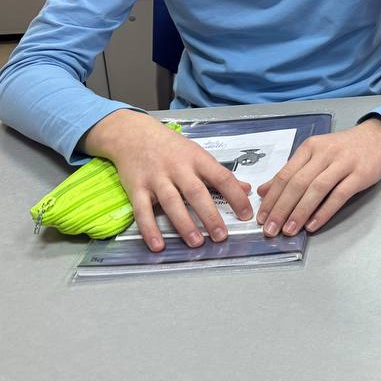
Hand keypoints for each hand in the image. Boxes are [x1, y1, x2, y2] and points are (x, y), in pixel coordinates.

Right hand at [82, 109, 252, 251]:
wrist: (134, 134)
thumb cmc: (171, 146)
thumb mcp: (198, 154)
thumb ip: (219, 173)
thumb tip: (246, 188)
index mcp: (197, 159)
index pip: (221, 177)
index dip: (236, 196)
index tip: (246, 214)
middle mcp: (178, 168)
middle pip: (196, 192)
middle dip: (210, 216)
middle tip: (221, 236)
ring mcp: (156, 178)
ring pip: (171, 202)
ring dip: (184, 224)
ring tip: (196, 242)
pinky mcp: (136, 188)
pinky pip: (142, 211)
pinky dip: (150, 229)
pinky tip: (158, 245)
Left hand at [256, 117, 380, 235]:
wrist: (378, 136)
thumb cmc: (343, 148)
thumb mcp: (315, 154)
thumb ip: (291, 172)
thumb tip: (264, 191)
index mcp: (310, 148)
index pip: (285, 175)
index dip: (272, 198)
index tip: (261, 218)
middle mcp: (324, 154)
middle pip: (298, 183)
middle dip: (281, 209)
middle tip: (270, 229)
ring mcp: (343, 163)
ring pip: (316, 189)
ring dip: (300, 212)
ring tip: (289, 230)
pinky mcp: (360, 174)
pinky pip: (339, 195)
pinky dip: (324, 211)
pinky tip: (313, 225)